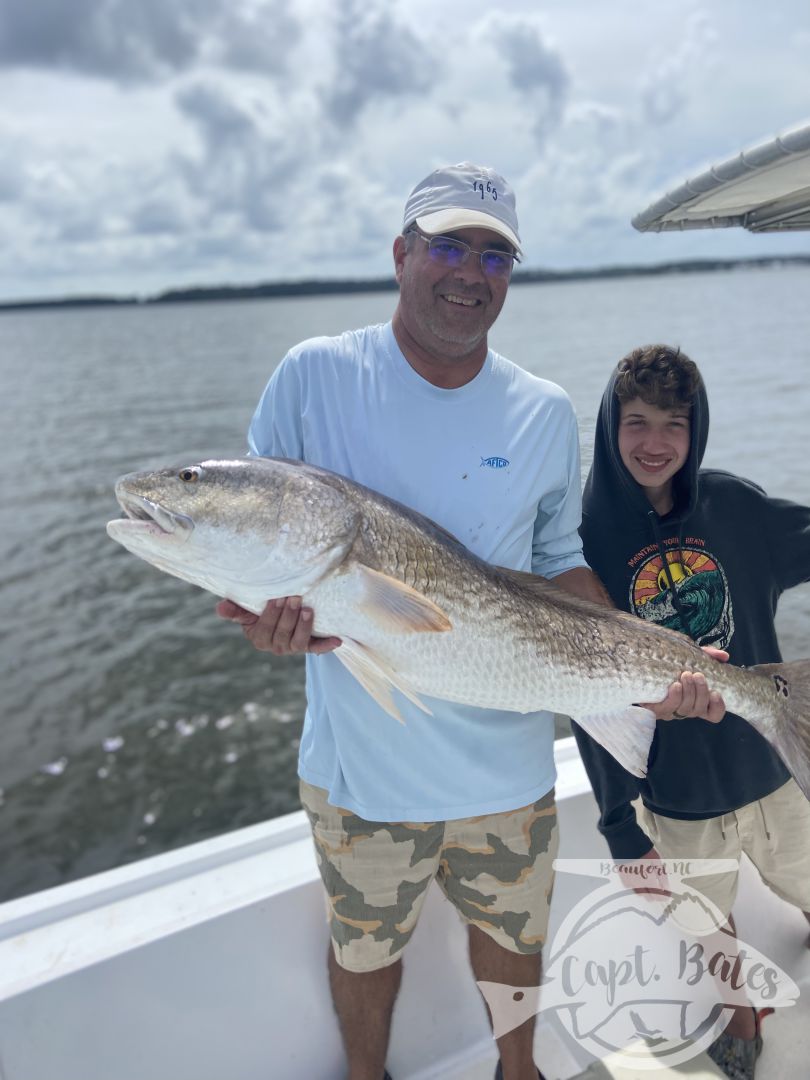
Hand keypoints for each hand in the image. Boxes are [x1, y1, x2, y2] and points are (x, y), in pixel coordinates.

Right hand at [216, 597, 341, 654]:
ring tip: (308, 610)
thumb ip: (234, 610)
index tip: (277, 598)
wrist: (280, 617)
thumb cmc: (259, 612)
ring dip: (304, 626)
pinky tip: (337, 640)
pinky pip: (317, 649)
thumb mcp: (246, 611)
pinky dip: (326, 645)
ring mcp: (292, 648)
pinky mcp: (308, 647)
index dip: (271, 615)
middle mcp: (275, 647)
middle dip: (289, 615)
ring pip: (298, 642)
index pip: (264, 629)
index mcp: (259, 639)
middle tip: (295, 597)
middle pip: (282, 634)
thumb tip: (220, 607)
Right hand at [618, 846, 669, 899]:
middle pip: (648, 897)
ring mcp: (627, 880)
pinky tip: (638, 879)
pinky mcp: (621, 876)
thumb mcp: (656, 860)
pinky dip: (636, 887)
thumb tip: (666, 889)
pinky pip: (630, 887)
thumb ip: (662, 877)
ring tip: (650, 883)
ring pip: (639, 894)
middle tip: (660, 889)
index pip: (657, 895)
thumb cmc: (642, 847)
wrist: (623, 837)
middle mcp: (636, 882)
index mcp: (647, 878)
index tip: (668, 895)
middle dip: (656, 895)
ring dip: (646, 892)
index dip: (664, 896)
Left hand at [643, 647, 727, 722]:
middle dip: (701, 692)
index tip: (717, 693)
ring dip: (688, 693)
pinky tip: (675, 685)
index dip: (718, 707)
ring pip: (685, 710)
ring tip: (686, 675)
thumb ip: (707, 655)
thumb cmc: (670, 663)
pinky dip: (674, 697)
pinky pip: (666, 709)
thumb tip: (724, 656)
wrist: (641, 666)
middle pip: (699, 710)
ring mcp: (670, 711)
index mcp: (696, 700)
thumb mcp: (689, 657)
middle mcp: (685, 709)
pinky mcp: (655, 709)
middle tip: (698, 675)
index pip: (713, 714)